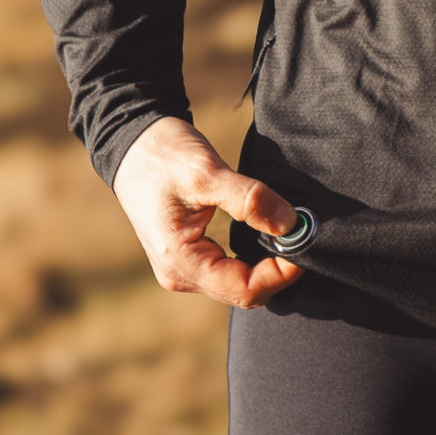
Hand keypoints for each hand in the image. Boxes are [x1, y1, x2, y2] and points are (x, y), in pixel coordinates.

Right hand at [112, 117, 302, 309]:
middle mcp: (179, 274)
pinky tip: (268, 235)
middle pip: (243, 292)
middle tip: (303, 235)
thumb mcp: (206, 171)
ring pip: (238, 283)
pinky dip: (254, 258)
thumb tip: (290, 224)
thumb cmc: (162, 155)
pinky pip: (229, 270)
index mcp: (179, 261)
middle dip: (278, 270)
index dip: (281, 272)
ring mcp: (182, 268)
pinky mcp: (189, 255)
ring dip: (268, 265)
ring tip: (289, 234)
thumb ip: (249, 199)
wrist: (131, 143)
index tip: (304, 241)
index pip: (243, 288)